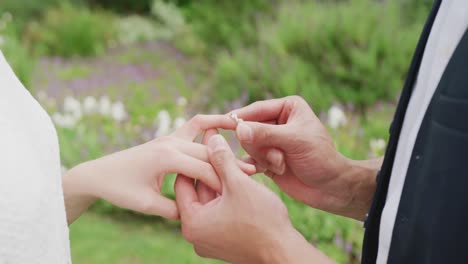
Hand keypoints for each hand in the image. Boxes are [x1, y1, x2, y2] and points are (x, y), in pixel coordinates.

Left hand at [62, 115, 254, 222]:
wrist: (97, 174)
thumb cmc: (119, 190)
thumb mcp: (147, 205)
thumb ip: (174, 208)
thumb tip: (197, 211)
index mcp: (166, 158)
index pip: (204, 168)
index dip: (225, 179)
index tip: (246, 187)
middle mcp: (169, 143)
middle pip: (208, 151)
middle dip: (230, 162)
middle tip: (255, 169)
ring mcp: (168, 138)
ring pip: (202, 131)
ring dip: (222, 132)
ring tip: (245, 131)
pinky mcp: (168, 139)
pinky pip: (194, 126)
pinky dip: (210, 123)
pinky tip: (225, 125)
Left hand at [175, 134, 331, 263]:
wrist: (284, 252)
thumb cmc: (262, 221)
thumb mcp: (239, 184)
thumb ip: (222, 159)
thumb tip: (210, 137)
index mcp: (192, 223)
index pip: (183, 182)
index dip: (194, 157)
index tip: (203, 139)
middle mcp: (196, 234)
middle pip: (197, 190)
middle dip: (210, 166)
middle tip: (215, 141)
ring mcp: (210, 239)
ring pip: (210, 199)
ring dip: (220, 179)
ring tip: (228, 154)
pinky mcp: (223, 240)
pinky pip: (220, 211)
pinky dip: (227, 194)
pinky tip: (237, 174)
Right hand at [231, 96, 378, 219]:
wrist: (330, 188)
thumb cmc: (320, 158)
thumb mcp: (294, 141)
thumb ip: (265, 134)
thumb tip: (239, 128)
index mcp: (287, 108)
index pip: (256, 109)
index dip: (240, 117)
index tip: (224, 123)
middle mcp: (276, 122)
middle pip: (248, 129)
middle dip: (261, 146)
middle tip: (278, 157)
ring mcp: (270, 142)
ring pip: (248, 146)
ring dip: (264, 158)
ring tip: (281, 164)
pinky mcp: (266, 159)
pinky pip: (249, 160)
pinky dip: (256, 166)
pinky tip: (272, 170)